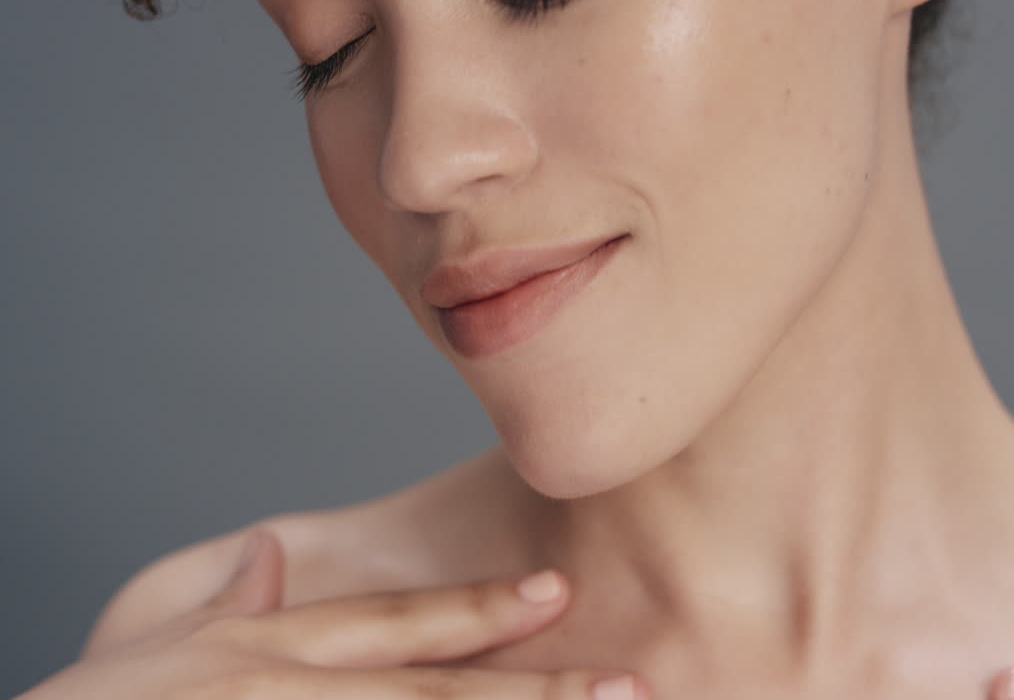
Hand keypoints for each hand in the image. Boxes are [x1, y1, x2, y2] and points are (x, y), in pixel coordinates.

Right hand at [19, 529, 646, 699]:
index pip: (395, 626)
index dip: (479, 608)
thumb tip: (269, 555)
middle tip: (628, 688)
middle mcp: (289, 696)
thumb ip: (223, 604)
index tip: (555, 594)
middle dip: (532, 694)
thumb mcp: (157, 654)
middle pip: (432, 695)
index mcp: (267, 652)